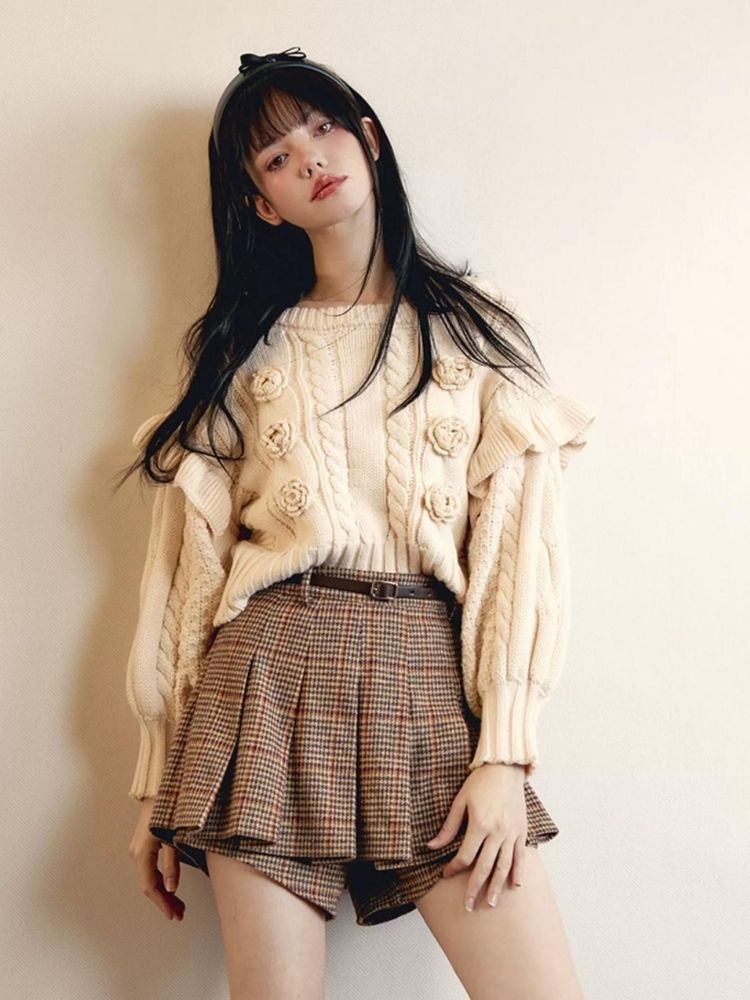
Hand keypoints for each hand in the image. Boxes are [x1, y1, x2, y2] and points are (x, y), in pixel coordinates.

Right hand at [128, 797, 184, 921]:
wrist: (157, 786)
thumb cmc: (167, 807)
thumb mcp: (172, 836)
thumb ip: (172, 862)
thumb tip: (171, 887)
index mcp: (142, 852)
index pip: (150, 886)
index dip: (162, 903)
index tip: (174, 914)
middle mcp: (137, 852)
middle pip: (149, 885)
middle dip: (164, 901)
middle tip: (179, 913)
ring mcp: (139, 848)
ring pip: (150, 877)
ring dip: (164, 892)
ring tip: (178, 904)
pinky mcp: (145, 844)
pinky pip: (150, 868)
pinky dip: (161, 879)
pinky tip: (172, 886)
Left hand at [425, 762, 527, 910]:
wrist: (505, 768)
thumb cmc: (480, 782)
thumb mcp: (460, 801)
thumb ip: (448, 827)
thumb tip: (431, 846)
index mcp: (480, 824)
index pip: (465, 856)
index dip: (454, 868)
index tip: (445, 874)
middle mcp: (497, 832)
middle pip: (485, 867)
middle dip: (475, 888)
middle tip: (468, 906)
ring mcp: (511, 833)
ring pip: (504, 866)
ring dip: (497, 887)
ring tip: (491, 903)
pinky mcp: (522, 831)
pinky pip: (520, 855)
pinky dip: (518, 871)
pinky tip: (515, 885)